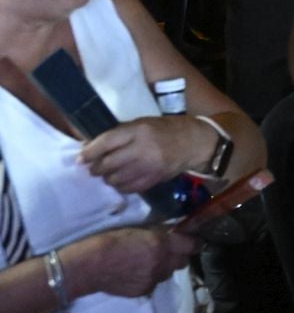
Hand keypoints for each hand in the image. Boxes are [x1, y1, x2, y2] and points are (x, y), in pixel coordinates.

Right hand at [63, 227, 198, 299]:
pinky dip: (149, 278)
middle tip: (169, 251)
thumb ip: (159, 233)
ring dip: (163, 267)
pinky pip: (153, 283)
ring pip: (168, 273)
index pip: (191, 245)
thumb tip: (173, 234)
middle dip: (179, 256)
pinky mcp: (142, 291)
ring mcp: (152, 279)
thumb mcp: (138, 229)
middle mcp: (162, 263)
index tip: (192, 241)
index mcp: (161, 244)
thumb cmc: (109, 241)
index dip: (193, 243)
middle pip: (183, 262)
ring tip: (148, 262)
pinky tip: (135, 273)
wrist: (87, 266)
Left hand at [78, 116, 207, 192]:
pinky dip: (120, 185)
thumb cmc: (164, 130)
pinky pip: (127, 188)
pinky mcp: (153, 180)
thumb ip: (119, 135)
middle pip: (107, 164)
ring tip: (109, 174)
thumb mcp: (142, 124)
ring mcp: (148, 167)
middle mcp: (142, 149)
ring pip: (115, 179)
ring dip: (107, 178)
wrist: (193, 143)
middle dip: (96, 168)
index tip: (80, 158)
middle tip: (94, 168)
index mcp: (139, 130)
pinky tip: (122, 180)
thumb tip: (90, 146)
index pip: (106, 142)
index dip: (89, 152)